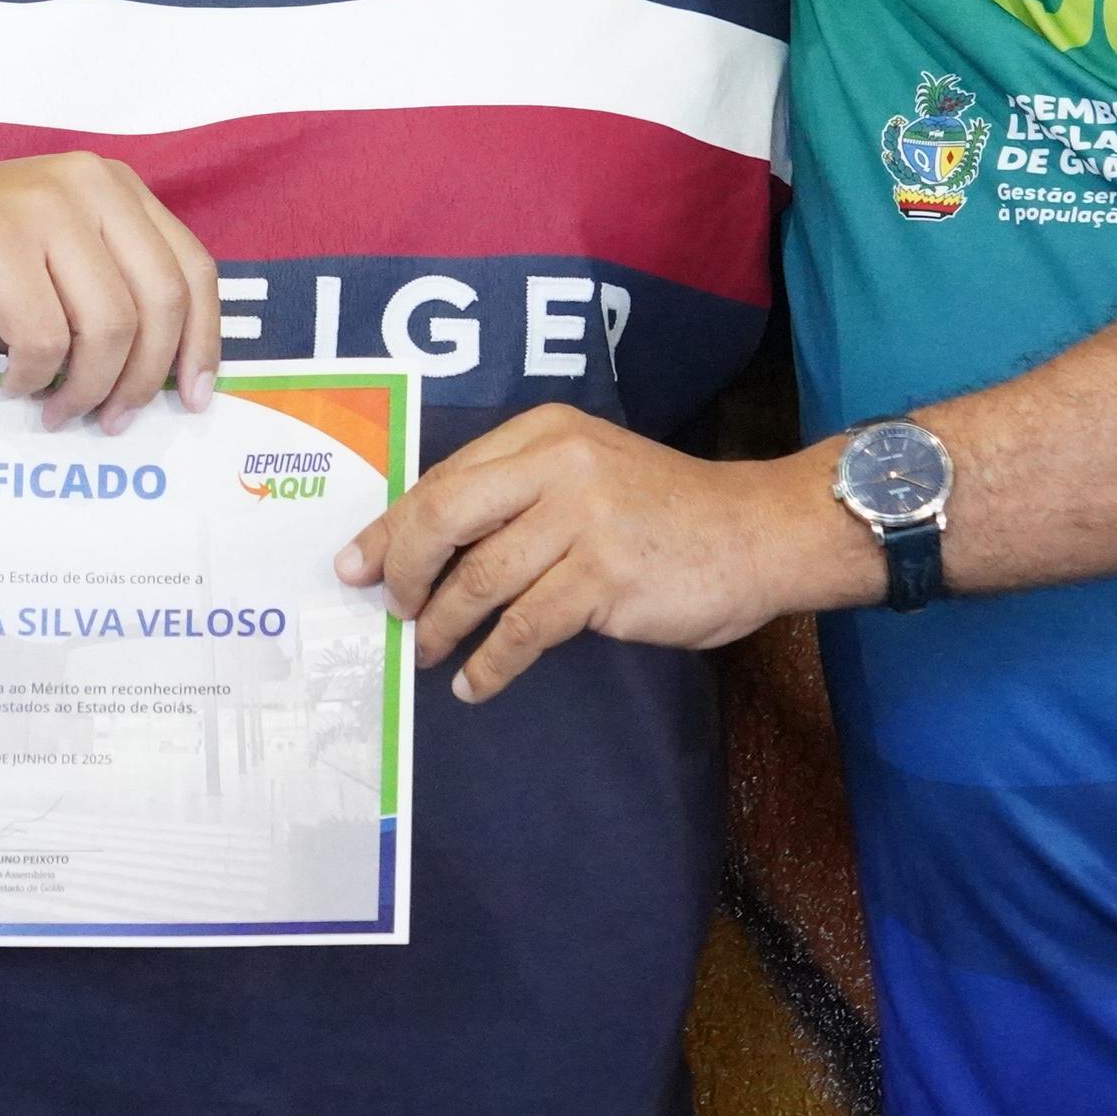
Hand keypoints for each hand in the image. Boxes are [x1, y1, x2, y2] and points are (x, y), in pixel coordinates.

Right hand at [0, 155, 219, 433]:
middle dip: (143, 377)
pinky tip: (11, 382)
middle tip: (113, 422)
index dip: (202, 341)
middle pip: (161, 301)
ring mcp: (42, 205)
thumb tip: (174, 379)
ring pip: (109, 325)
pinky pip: (45, 337)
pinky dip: (32, 377)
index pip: (192, 268)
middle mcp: (88, 183)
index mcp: (113, 186)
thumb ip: (111, 298)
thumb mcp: (55, 271)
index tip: (194, 398)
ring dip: (87, 387)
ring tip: (59, 412)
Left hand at [337, 409, 826, 700]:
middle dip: (404, 571)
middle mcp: (558, 465)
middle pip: (444, 517)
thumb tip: (428, 547)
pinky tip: (476, 682)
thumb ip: (518, 495)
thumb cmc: (665, 511)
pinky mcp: (606, 578)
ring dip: (442, 625)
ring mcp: (583, 520)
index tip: (357, 563)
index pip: (444, 478)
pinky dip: (490, 663)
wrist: (759, 533)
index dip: (393, 527)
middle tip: (390, 610)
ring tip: (428, 652)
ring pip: (479, 579)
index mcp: (545, 432)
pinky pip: (524, 628)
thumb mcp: (588, 473)